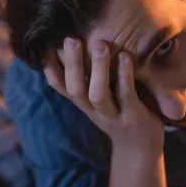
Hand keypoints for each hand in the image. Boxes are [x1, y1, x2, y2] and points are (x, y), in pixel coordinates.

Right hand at [43, 37, 163, 156]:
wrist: (141, 147)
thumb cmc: (119, 111)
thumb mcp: (99, 95)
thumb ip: (88, 73)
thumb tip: (76, 39)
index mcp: (82, 101)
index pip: (58, 85)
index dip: (49, 67)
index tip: (45, 44)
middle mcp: (92, 110)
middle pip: (75, 89)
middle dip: (72, 64)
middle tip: (71, 39)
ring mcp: (112, 116)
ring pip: (98, 95)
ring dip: (98, 70)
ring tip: (100, 45)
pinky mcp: (133, 119)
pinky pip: (127, 96)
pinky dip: (125, 76)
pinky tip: (125, 56)